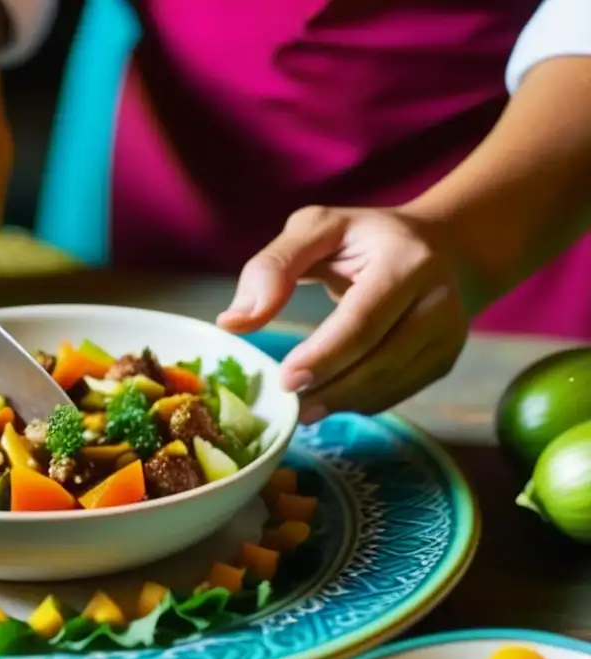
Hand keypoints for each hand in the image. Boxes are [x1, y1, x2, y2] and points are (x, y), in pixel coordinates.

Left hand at [217, 205, 467, 422]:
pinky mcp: (446, 358)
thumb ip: (271, 267)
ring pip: (391, 382)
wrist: (438, 247)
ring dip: (342, 400)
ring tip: (302, 406)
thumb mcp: (314, 229)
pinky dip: (361, 402)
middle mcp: (438, 297)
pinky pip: (399, 392)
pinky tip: (332, 397)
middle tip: (288, 402)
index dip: (323, 356)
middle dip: (330, 386)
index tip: (285, 380)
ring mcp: (449, 332)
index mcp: (407, 260)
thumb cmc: (362, 239)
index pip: (362, 321)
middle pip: (380, 358)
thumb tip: (232, 322)